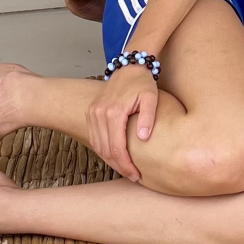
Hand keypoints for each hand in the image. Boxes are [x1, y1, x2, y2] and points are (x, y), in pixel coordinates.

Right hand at [86, 65, 157, 180]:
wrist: (129, 66)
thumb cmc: (142, 82)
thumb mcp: (151, 97)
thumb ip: (148, 117)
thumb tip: (143, 138)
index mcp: (113, 112)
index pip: (117, 147)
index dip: (126, 165)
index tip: (136, 175)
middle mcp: (99, 113)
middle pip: (106, 149)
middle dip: (119, 166)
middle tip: (133, 176)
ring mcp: (93, 112)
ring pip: (97, 145)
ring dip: (110, 160)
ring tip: (125, 169)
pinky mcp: (91, 112)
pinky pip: (94, 137)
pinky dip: (103, 149)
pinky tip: (115, 156)